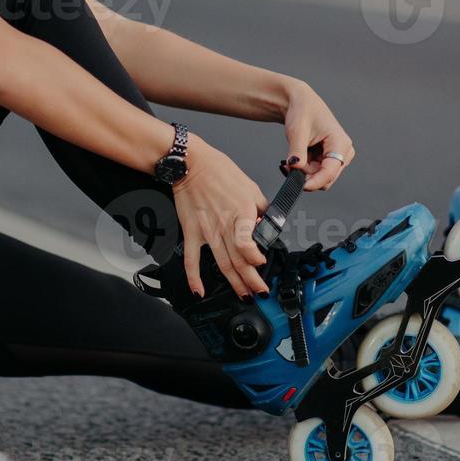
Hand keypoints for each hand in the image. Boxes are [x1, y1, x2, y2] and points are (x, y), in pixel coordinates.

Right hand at [171, 135, 270, 299]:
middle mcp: (224, 226)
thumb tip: (268, 223)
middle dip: (251, 281)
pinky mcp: (191, 232)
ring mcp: (206, 232)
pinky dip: (194, 277)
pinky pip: (191, 259)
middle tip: (260, 293)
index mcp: (241, 214)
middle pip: (239, 261)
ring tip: (243, 296)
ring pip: (222, 264)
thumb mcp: (251, 186)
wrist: (191, 164)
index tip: (262, 264)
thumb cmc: (219, 171)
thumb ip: (262, 208)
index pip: (248, 244)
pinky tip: (199, 291)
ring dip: (234, 283)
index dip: (256, 259)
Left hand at [280, 80, 354, 191]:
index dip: (314, 182)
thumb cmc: (302, 110)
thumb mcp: (297, 132)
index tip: (298, 185)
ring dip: (302, 173)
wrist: (299, 102)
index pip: (330, 172)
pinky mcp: (327, 158)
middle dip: (306, 176)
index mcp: (340, 143)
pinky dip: (302, 170)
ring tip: (287, 162)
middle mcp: (343, 152)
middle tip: (287, 167)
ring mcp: (336, 156)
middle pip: (326, 178)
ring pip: (319, 177)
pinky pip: (315, 173)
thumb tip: (295, 168)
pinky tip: (292, 162)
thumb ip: (297, 152)